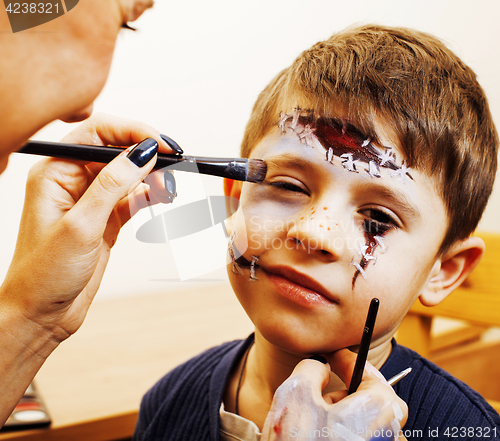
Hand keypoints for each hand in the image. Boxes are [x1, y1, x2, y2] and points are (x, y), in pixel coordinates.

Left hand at [1, 113, 175, 346]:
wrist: (42, 313)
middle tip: (173, 169)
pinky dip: (151, 195)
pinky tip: (163, 197)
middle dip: (148, 155)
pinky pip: (133, 197)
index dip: (132, 131)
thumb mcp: (80, 226)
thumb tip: (142, 151)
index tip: (160, 143)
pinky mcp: (105, 218)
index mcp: (55, 172)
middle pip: (117, 150)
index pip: (97, 133)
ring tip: (170, 188)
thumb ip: (112, 184)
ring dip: (153, 177)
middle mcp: (73, 180)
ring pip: (129, 174)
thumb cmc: (44, 273)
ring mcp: (91, 200)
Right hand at [261, 349, 407, 439]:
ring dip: (342, 416)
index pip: (371, 374)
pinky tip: (319, 439)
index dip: (347, 361)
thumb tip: (320, 366)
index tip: (332, 356)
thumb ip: (312, 367)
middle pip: (371, 401)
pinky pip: (360, 439)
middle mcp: (389, 433)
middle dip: (344, 394)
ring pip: (365, 423)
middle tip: (319, 396)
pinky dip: (343, 435)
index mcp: (379, 409)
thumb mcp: (296, 392)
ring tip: (314, 424)